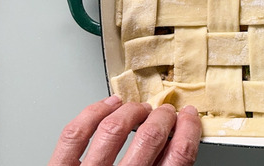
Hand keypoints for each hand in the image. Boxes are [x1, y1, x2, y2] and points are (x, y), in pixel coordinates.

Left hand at [50, 96, 201, 165]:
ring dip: (132, 111)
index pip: (178, 157)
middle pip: (149, 138)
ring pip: (113, 129)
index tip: (188, 117)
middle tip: (165, 112)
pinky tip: (108, 105)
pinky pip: (75, 134)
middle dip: (163, 117)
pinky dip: (94, 112)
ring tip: (139, 108)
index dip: (188, 130)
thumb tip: (177, 147)